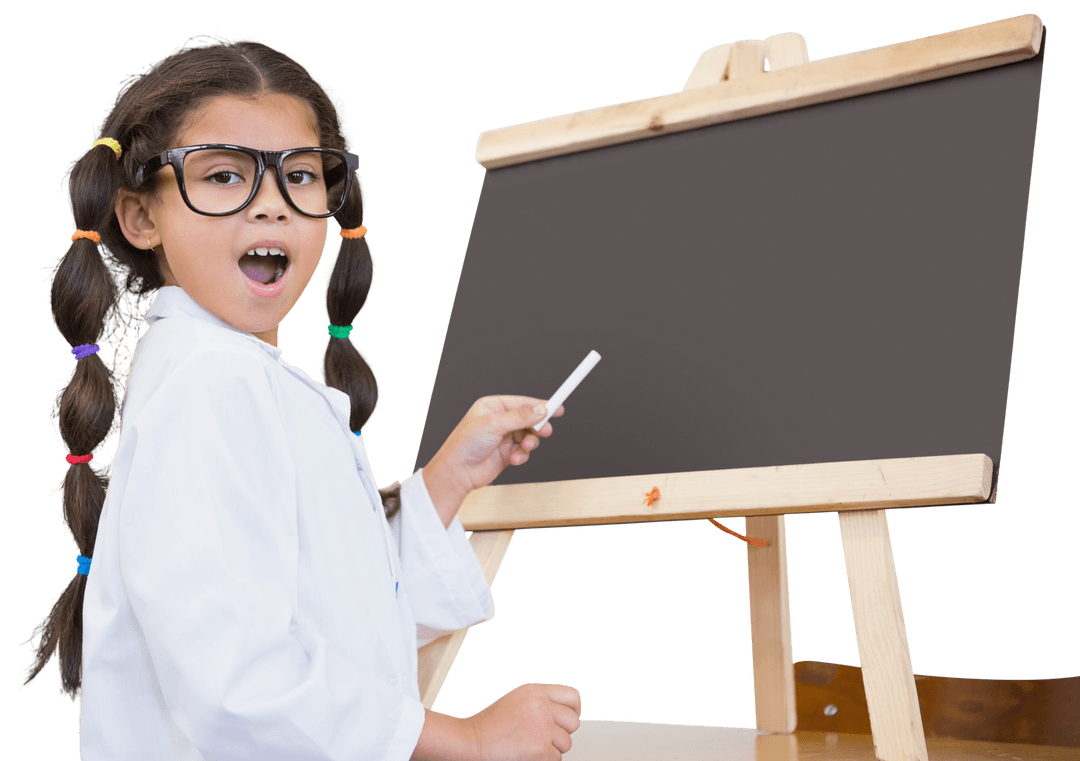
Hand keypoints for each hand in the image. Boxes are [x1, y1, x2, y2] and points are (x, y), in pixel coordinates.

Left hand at [430, 395, 564, 497]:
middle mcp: (499, 420)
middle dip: (537, 427)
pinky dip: (522, 455)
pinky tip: (514, 458)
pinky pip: (524, 451)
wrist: (457, 472)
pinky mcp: (506, 453)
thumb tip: (541, 410)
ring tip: (524, 448)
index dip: (541, 405)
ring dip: (530, 443)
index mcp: (493, 406)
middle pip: (529, 419)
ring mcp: (503, 437)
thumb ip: (520, 417)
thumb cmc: (465, 444)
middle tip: (545, 432)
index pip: (522, 402)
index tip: (558, 408)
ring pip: (529, 436)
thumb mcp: (494, 424)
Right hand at [465, 683, 581, 760]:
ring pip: (566, 743)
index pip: (573, 697)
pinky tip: (528, 754)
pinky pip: (556, 758)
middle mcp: (541, 706)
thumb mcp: (518, 699)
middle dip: (563, 732)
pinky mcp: (541, 748)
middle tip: (546, 737)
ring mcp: (542, 727)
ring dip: (553, 748)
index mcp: (536, 691)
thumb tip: (569, 711)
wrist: (473, 741)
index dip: (573, 711)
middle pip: (573, 722)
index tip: (565, 719)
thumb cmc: (491, 724)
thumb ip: (542, 700)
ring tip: (532, 745)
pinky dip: (545, 760)